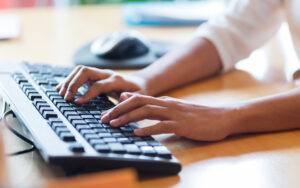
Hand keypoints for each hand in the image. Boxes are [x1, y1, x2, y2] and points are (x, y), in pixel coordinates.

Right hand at [56, 66, 147, 103]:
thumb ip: (128, 102)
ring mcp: (101, 73)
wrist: (140, 84)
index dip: (88, 93)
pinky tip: (62, 88)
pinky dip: (70, 80)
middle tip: (66, 98)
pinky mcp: (96, 75)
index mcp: (118, 80)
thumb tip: (114, 107)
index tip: (77, 102)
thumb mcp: (138, 100)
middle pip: (86, 71)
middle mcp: (108, 74)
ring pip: (81, 70)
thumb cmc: (139, 94)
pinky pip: (80, 74)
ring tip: (61, 94)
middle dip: (74, 83)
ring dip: (69, 81)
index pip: (99, 85)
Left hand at [101, 93, 232, 140]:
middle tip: (103, 118)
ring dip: (128, 118)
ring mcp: (174, 114)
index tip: (106, 112)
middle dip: (118, 109)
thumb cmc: (198, 116)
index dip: (120, 105)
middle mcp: (166, 104)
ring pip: (146, 112)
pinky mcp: (182, 125)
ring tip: (114, 124)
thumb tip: (143, 107)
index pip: (137, 99)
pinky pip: (162, 126)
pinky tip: (137, 133)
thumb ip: (158, 107)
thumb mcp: (175, 109)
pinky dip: (148, 129)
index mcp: (164, 101)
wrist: (221, 117)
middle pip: (137, 103)